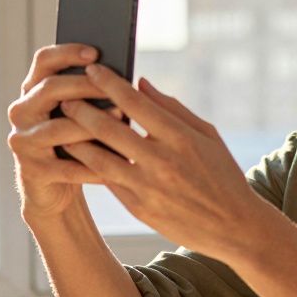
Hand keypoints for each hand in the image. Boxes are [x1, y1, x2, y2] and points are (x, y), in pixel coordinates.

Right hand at [7, 44, 122, 219]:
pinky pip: (67, 166)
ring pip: (58, 128)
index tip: (95, 52)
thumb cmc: (76, 145)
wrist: (55, 191)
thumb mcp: (81, 116)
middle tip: (115, 89)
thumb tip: (123, 80)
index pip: (44, 60)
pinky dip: (93, 166)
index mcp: (33, 92)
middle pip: (50, 89)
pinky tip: (117, 163)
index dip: (67, 52)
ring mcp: (23, 141)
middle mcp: (21, 112)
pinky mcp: (32, 170)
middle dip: (86, 86)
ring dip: (91, 125)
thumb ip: (90, 96)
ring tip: (121, 122)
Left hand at [56, 63, 265, 259]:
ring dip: (75, 137)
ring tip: (62, 123)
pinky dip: (88, 165)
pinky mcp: (139, 209)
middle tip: (65, 95)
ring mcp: (147, 187)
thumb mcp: (208, 135)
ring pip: (97, 157)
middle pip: (108, 127)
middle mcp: (161, 161)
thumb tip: (140, 84)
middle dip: (81, 107)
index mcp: (180, 137)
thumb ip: (173, 108)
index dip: (109, 83)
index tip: (92, 70)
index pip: (134, 102)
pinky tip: (77, 152)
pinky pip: (106, 181)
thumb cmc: (223, 175)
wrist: (234, 227)